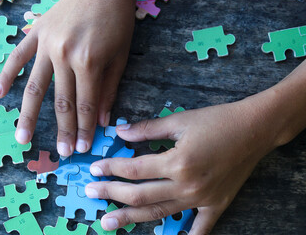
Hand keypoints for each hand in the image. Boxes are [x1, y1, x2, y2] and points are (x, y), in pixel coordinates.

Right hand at [0, 0, 135, 156]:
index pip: (86, 106)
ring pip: (35, 87)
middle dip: (63, 130)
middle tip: (61, 152)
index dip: (84, 130)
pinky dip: (6, 76)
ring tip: (23, 138)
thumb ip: (109, 90)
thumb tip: (101, 121)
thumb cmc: (116, 21)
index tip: (82, 147)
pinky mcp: (36, 34)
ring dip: (29, 116)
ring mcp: (46, 45)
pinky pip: (17, 58)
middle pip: (62, 102)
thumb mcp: (120, 56)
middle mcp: (64, 57)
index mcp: (89, 63)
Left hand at [85, 93, 281, 233]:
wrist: (254, 130)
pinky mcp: (216, 205)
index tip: (93, 168)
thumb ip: (147, 128)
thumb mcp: (180, 120)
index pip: (133, 169)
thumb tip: (120, 132)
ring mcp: (201, 199)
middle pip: (140, 195)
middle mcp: (187, 185)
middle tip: (91, 193)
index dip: (110, 168)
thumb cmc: (217, 121)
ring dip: (131, 218)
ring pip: (159, 213)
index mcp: (177, 162)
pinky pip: (199, 228)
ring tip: (109, 223)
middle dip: (111, 193)